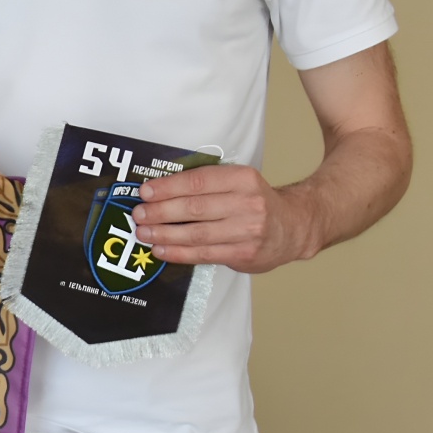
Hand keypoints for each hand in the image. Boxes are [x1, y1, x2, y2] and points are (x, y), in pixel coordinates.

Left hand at [134, 164, 319, 274]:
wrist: (293, 227)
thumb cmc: (254, 202)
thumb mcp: (237, 182)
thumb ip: (206, 184)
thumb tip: (159, 190)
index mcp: (242, 178)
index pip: (198, 182)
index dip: (168, 187)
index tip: (145, 192)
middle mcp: (248, 203)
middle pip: (194, 208)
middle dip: (161, 212)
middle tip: (139, 214)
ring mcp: (248, 230)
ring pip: (197, 234)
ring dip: (164, 234)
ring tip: (143, 233)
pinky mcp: (244, 254)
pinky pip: (204, 254)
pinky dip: (178, 253)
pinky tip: (160, 250)